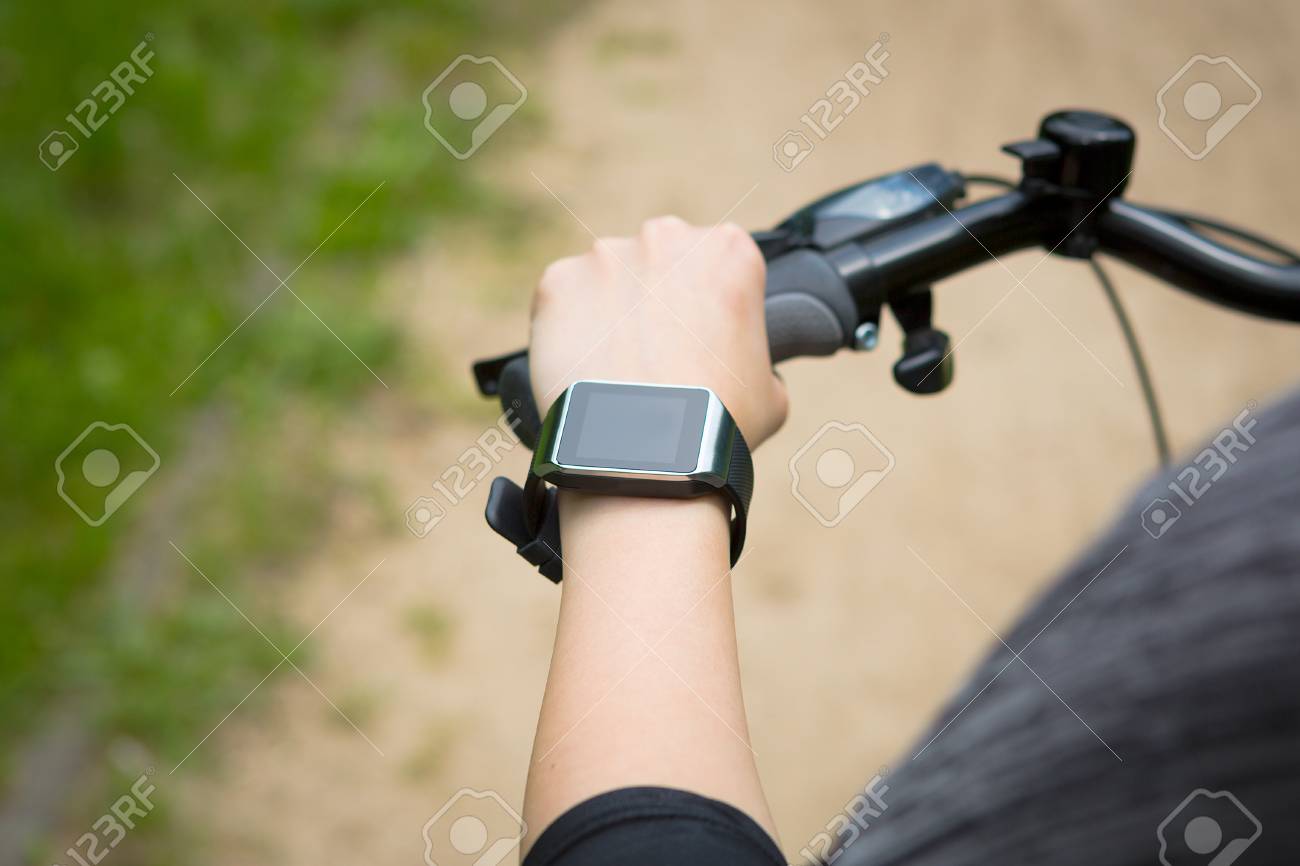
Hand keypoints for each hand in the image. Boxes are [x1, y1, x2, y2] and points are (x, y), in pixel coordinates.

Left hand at [528, 216, 788, 447]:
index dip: (709, 306)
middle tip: (655, 354)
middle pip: (661, 259)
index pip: (719, 264)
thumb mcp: (773, 390)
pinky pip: (563, 301)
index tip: (700, 339)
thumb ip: (759, 359)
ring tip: (614, 370)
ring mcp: (606, 256)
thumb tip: (750, 370)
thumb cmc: (716, 426)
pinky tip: (583, 368)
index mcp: (729, 250)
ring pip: (608, 278)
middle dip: (658, 298)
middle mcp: (666, 237)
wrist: (647, 456)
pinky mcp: (558, 283)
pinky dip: (567, 329)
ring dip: (611, 312)